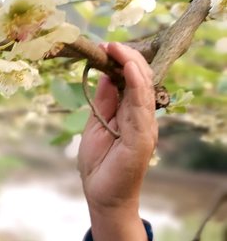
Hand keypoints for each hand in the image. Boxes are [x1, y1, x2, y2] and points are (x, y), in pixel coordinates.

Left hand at [77, 43, 156, 240]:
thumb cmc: (99, 163)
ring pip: (144, 90)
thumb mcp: (96, 124)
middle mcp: (143, 117)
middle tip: (108, 43)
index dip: (121, 61)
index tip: (105, 46)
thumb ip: (104, 101)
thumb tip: (105, 73)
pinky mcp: (142, 140)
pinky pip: (142, 109)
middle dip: (126, 58)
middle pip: (141, 80)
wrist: (101, 197)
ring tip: (117, 49)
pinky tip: (129, 72)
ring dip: (131, 66)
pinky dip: (137, 87)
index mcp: (132, 113)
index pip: (133, 80)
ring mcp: (145, 128)